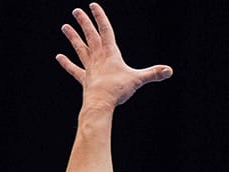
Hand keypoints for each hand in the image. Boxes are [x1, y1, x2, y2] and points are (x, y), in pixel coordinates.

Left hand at [56, 3, 171, 105]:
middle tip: (76, 10)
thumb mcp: (138, 79)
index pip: (105, 30)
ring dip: (73, 37)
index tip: (93, 5)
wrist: (99, 104)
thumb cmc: (118, 90)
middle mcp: (98, 57)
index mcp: (110, 53)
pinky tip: (59, 57)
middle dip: (84, 22)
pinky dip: (66, 63)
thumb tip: (169, 71)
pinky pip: (74, 70)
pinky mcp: (84, 79)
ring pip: (80, 49)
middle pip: (90, 36)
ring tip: (64, 27)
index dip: (100, 17)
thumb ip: (153, 73)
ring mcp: (89, 68)